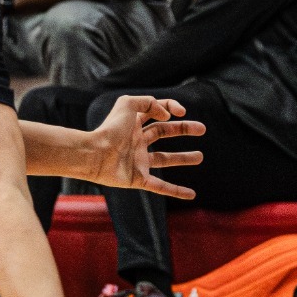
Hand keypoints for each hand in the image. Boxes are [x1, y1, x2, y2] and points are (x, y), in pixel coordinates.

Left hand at [80, 95, 204, 198]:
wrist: (94, 155)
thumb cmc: (109, 129)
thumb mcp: (127, 104)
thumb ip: (148, 102)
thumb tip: (167, 116)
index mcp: (134, 124)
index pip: (157, 113)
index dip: (170, 108)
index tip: (181, 112)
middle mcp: (137, 142)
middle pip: (164, 133)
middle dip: (183, 129)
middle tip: (202, 129)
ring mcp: (138, 161)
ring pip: (165, 159)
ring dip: (183, 158)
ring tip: (200, 156)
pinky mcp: (138, 179)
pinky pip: (161, 187)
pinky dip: (177, 191)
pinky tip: (191, 194)